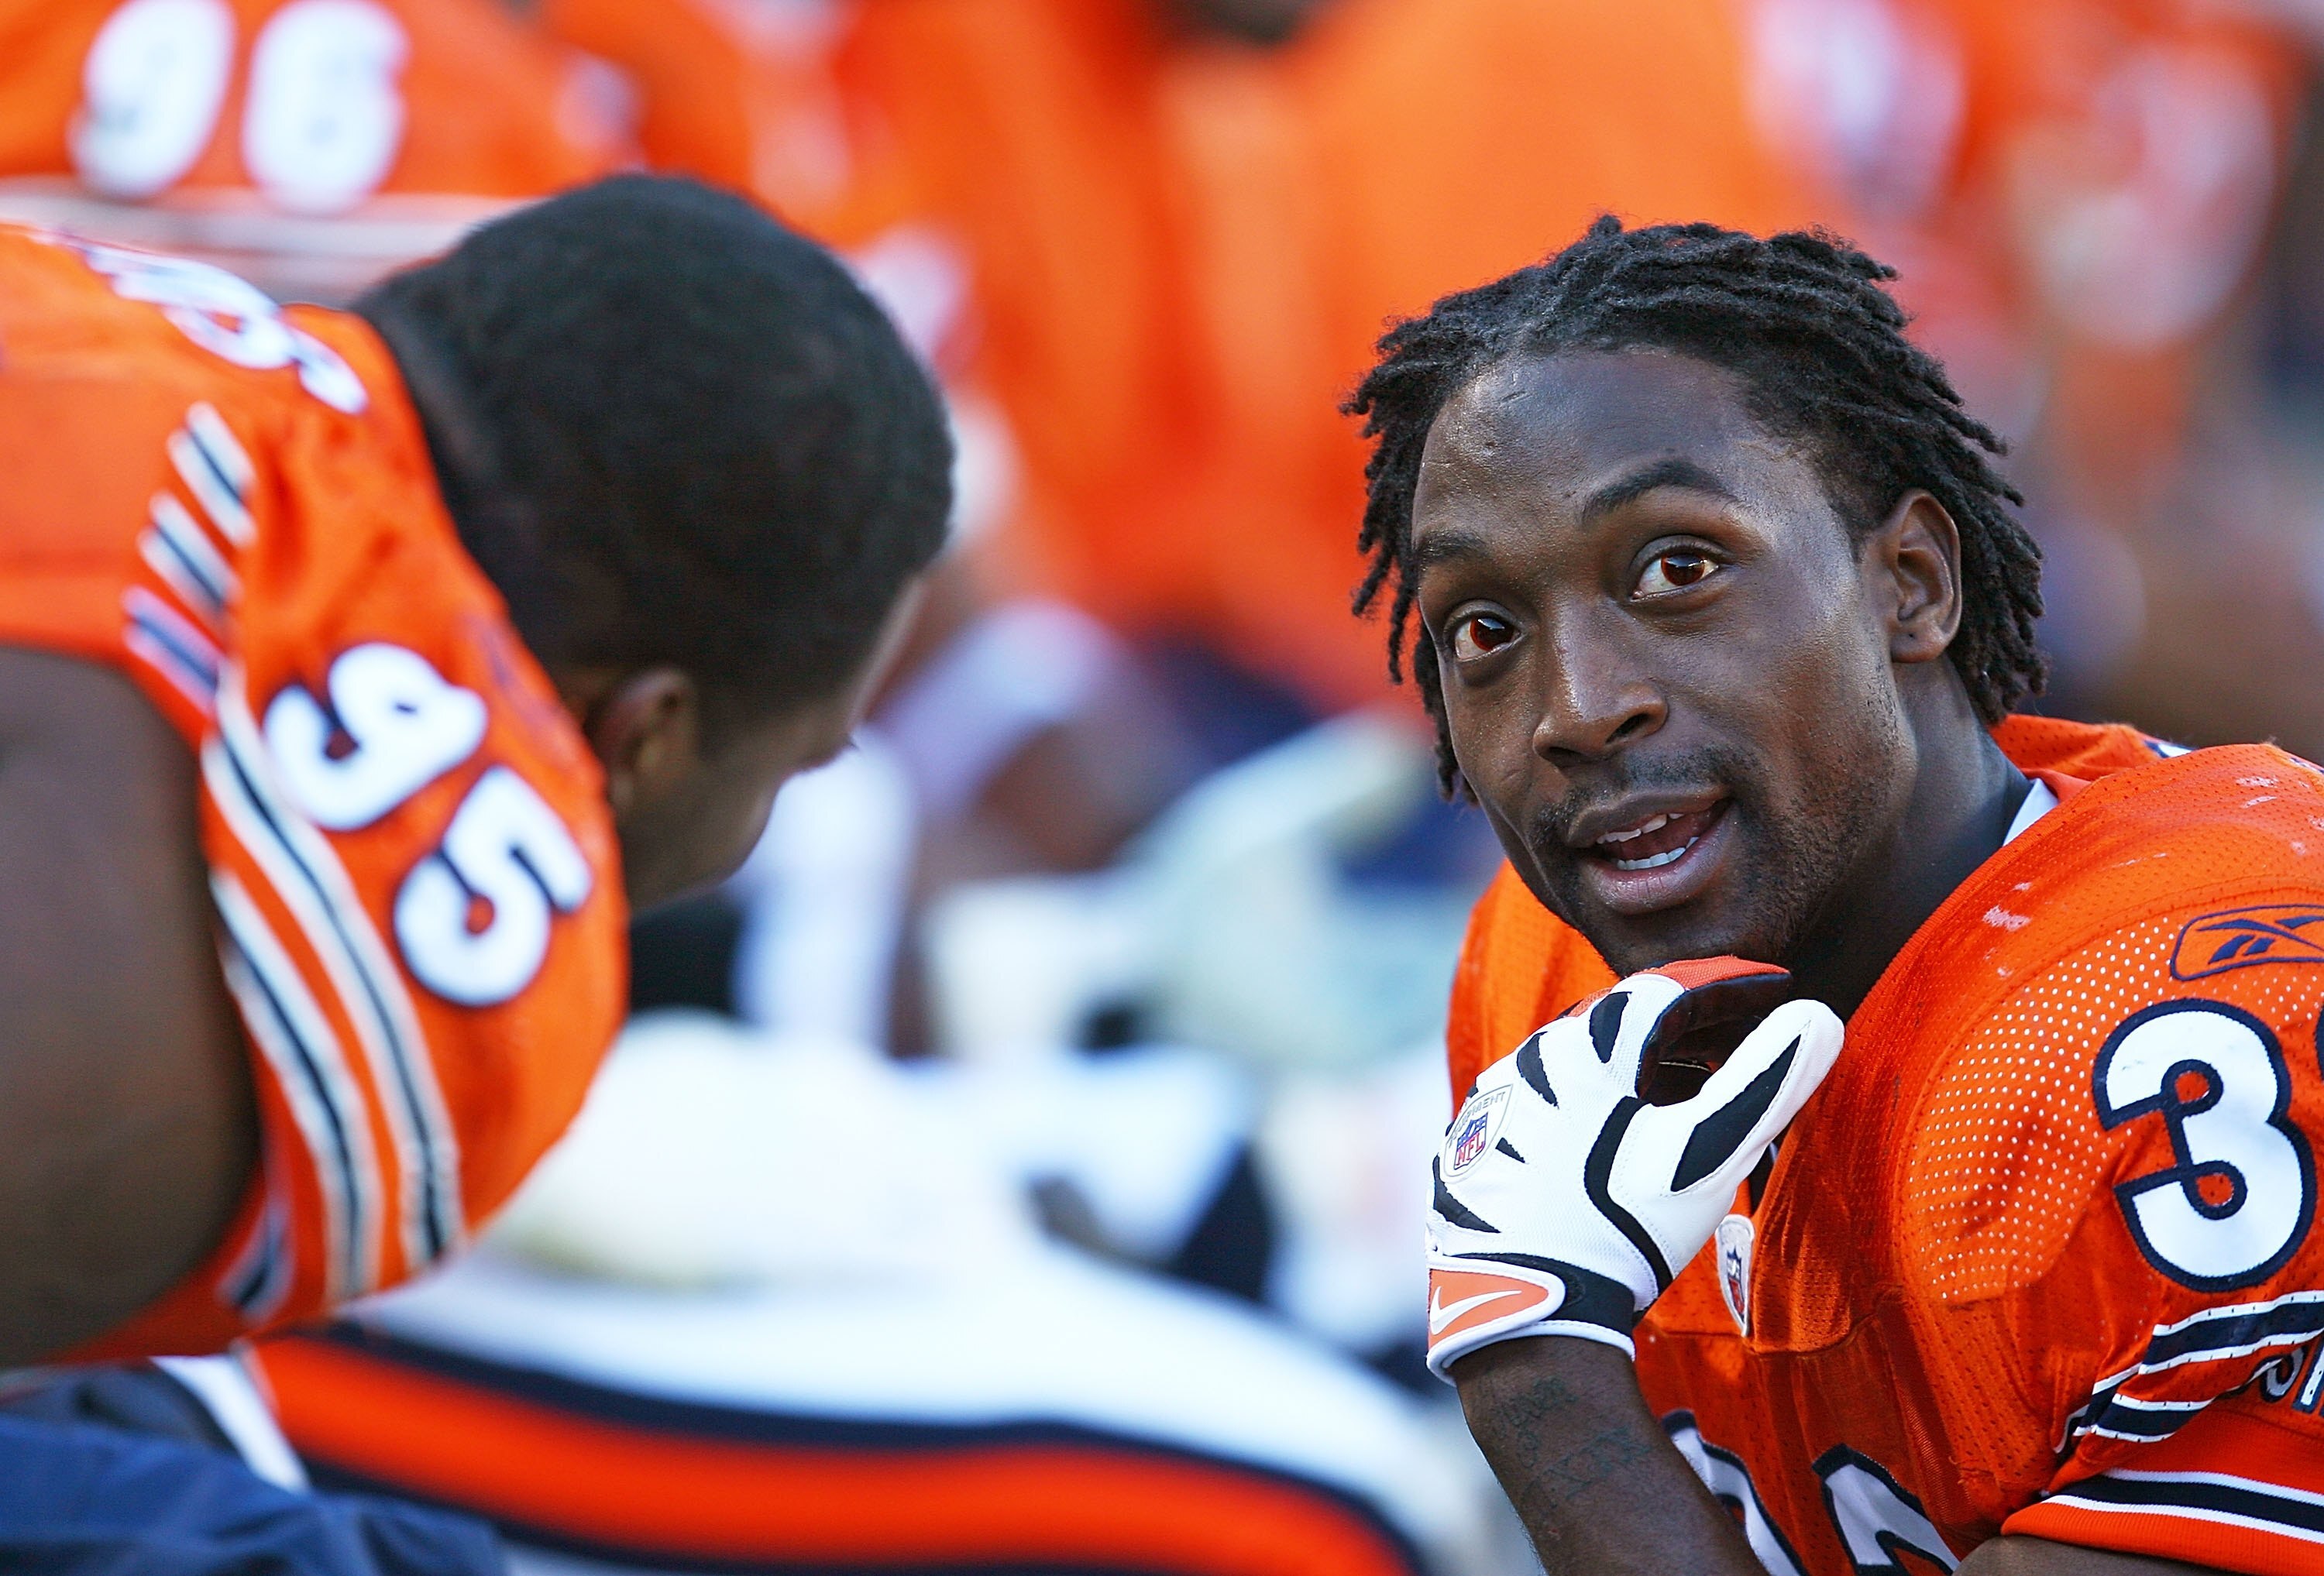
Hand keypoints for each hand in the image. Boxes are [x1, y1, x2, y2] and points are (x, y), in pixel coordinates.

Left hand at [1426, 958, 1842, 1377]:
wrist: (1526, 1315)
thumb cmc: (1622, 1229)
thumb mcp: (1705, 1154)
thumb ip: (1765, 1081)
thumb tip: (1819, 1015)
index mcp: (1578, 1049)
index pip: (1665, 991)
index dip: (1727, 985)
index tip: (1776, 986)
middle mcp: (1522, 1063)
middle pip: (1615, 1022)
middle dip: (1684, 1023)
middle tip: (1738, 1036)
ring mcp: (1490, 1108)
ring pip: (1574, 1064)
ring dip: (1633, 1066)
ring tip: (1687, 1088)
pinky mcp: (1472, 1151)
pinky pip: (1540, 1106)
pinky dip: (1587, 1106)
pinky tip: (1614, 1137)